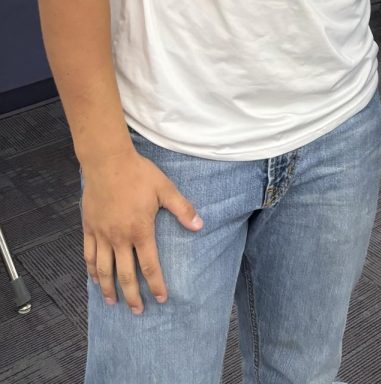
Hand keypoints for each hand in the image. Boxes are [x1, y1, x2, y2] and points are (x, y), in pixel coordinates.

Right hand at [81, 148, 202, 314]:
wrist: (107, 161)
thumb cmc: (138, 174)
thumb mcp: (165, 189)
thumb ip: (182, 208)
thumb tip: (199, 225)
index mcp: (140, 231)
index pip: (150, 266)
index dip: (156, 285)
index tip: (161, 299)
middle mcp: (120, 238)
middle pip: (125, 275)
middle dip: (132, 295)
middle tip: (137, 311)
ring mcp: (102, 234)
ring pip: (103, 270)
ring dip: (108, 288)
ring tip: (113, 302)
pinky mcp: (89, 228)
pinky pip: (89, 255)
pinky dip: (91, 270)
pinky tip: (94, 278)